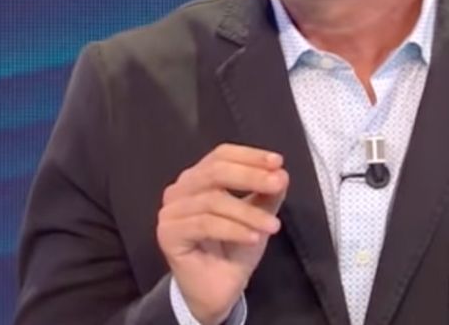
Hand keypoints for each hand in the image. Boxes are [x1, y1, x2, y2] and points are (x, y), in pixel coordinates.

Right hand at [156, 143, 288, 324]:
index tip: (277, 162)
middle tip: (277, 184)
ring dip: (247, 212)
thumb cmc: (231, 251)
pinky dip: (233, 230)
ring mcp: (170, 211)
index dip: (248, 156)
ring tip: (272, 226)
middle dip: (250, 176)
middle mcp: (179, 190)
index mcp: (197, 180)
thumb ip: (266, 195)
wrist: (215, 292)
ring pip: (212, 201)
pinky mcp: (168, 233)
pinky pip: (204, 225)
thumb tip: (280, 173)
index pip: (220, 156)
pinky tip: (253, 238)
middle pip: (214, 172)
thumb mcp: (256, 218)